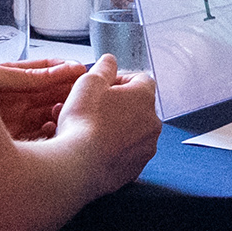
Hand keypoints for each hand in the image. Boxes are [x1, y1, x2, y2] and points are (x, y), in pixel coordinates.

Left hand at [0, 59, 83, 139]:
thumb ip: (28, 75)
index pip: (44, 70)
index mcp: (10, 78)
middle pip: (51, 93)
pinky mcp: (15, 143)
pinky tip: (54, 127)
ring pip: (49, 115)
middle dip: (68, 91)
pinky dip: (50, 132)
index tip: (81, 70)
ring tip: (69, 109)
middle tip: (84, 91)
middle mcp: (16, 100)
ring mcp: (16, 121)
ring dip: (61, 112)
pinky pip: (40, 137)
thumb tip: (63, 68)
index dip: (63, 69)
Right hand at [52, 54, 160, 192]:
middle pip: (136, 106)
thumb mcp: (88, 83)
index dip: (119, 80)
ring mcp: (145, 148)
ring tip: (89, 129)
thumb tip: (110, 61)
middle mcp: (152, 123)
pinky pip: (126, 152)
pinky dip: (114, 148)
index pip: (140, 79)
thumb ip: (104, 68)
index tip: (102, 86)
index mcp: (144, 98)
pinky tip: (94, 148)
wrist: (79, 166)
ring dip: (115, 127)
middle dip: (116, 105)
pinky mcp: (135, 169)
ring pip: (132, 131)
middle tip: (92, 108)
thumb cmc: (83, 123)